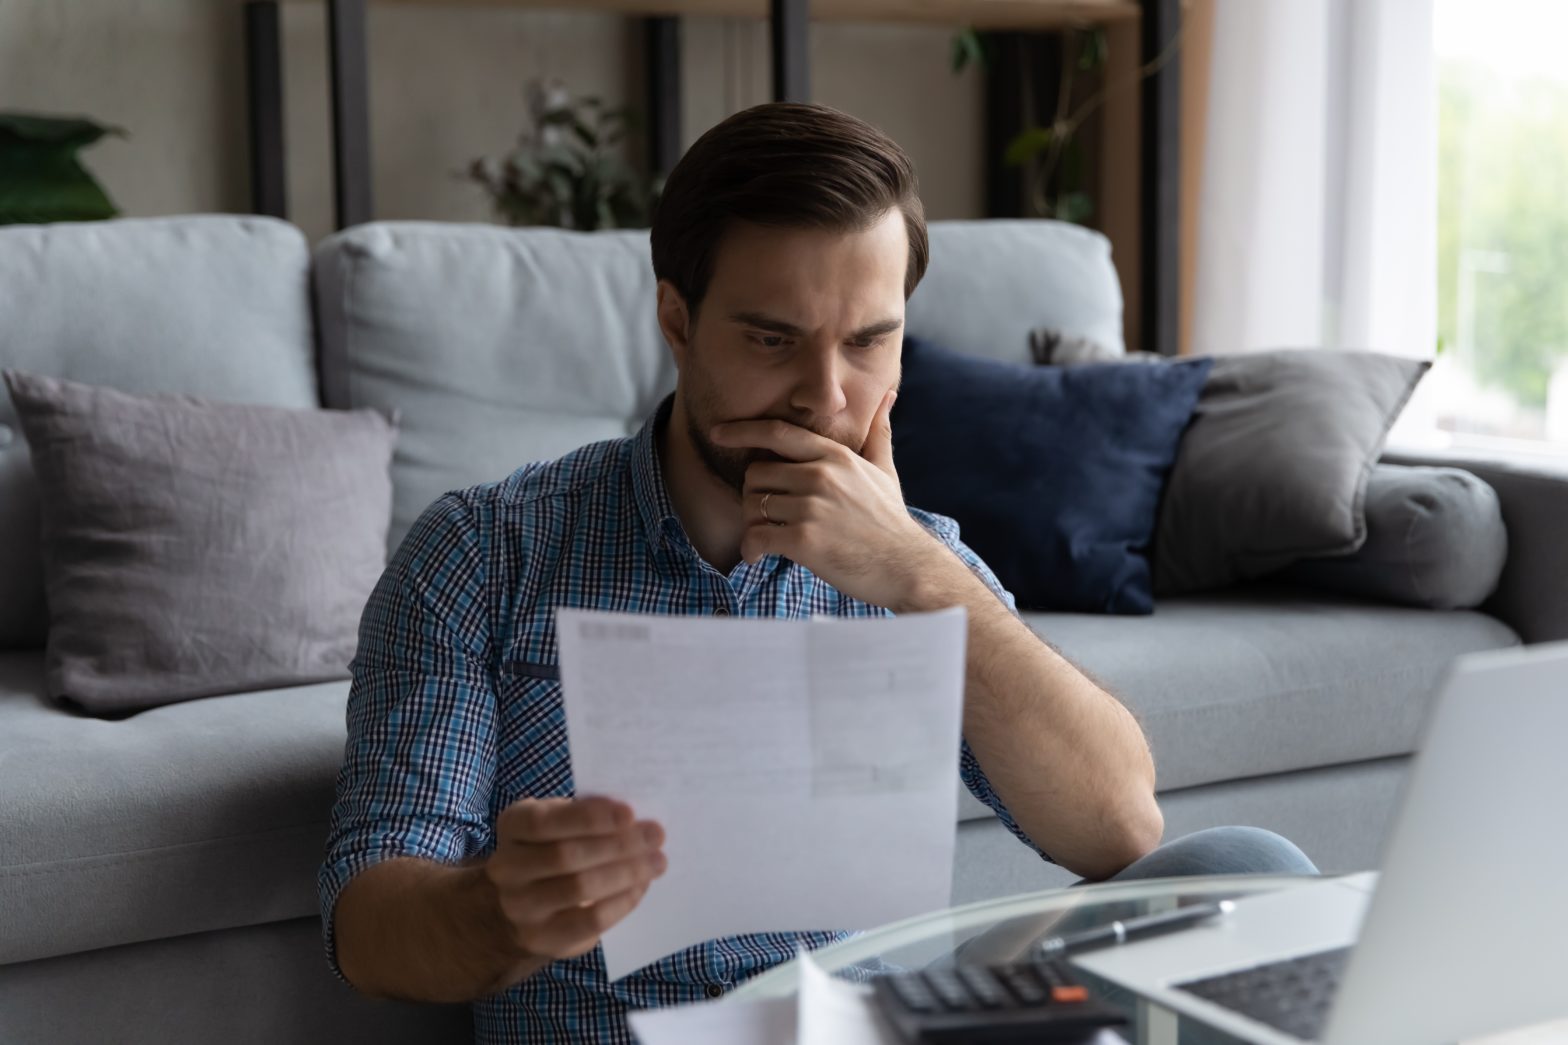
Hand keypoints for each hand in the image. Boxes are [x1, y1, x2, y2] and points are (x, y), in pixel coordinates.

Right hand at [483, 797, 665, 961]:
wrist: (521, 903)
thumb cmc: (553, 847)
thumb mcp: (559, 821)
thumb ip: (586, 815)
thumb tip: (634, 819)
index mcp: (513, 826)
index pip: (545, 821)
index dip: (589, 817)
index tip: (630, 813)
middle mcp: (507, 866)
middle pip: (566, 856)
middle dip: (618, 845)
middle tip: (656, 835)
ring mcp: (520, 906)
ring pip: (579, 888)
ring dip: (626, 873)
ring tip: (657, 861)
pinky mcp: (541, 937)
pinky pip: (590, 921)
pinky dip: (622, 901)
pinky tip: (641, 886)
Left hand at [709, 389, 945, 608]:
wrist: (906, 566)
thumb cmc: (890, 520)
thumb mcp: (885, 470)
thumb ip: (878, 432)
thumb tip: (888, 396)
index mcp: (835, 456)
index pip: (778, 433)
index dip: (742, 430)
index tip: (718, 432)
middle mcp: (821, 476)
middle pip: (756, 473)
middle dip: (754, 495)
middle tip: (768, 515)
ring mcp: (812, 507)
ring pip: (753, 506)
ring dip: (753, 524)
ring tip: (768, 536)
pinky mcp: (804, 541)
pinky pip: (756, 537)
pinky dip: (751, 548)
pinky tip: (758, 555)